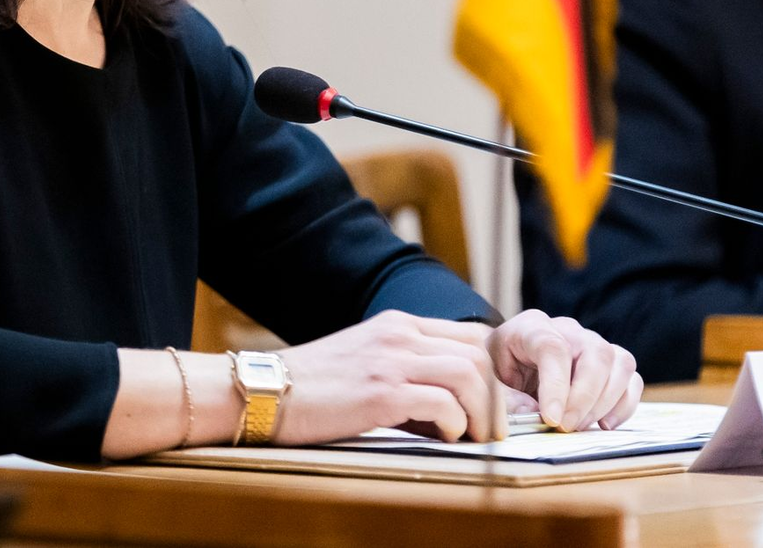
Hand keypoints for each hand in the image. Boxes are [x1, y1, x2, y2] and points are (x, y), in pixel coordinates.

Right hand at [273, 310, 508, 445]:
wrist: (266, 389)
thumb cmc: (314, 386)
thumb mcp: (365, 359)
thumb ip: (404, 368)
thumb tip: (448, 406)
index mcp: (397, 324)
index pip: (468, 335)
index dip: (491, 371)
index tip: (492, 403)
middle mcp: (399, 334)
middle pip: (476, 353)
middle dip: (496, 396)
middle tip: (493, 429)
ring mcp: (390, 360)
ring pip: (468, 374)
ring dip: (482, 411)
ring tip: (475, 437)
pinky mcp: (381, 392)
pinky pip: (442, 404)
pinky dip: (455, 425)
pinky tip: (445, 438)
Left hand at [486, 309, 642, 431]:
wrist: (508, 361)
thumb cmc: (498, 368)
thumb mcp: (488, 377)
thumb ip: (505, 395)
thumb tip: (533, 412)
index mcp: (532, 326)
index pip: (554, 348)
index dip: (556, 386)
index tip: (552, 419)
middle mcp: (568, 330)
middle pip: (595, 353)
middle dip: (585, 397)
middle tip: (568, 427)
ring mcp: (592, 344)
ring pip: (619, 363)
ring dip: (605, 402)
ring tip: (580, 426)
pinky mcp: (610, 363)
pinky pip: (632, 378)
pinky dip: (624, 404)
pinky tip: (603, 424)